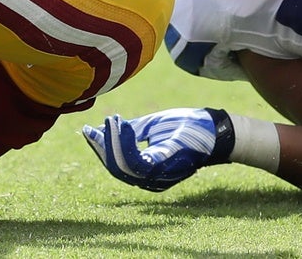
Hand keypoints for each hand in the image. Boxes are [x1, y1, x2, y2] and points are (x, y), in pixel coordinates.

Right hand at [81, 108, 229, 191]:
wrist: (214, 126)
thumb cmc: (186, 126)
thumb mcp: (152, 126)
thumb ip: (130, 131)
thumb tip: (103, 128)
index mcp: (147, 170)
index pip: (116, 165)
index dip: (100, 148)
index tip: (87, 130)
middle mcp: (152, 179)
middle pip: (116, 169)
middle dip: (103, 147)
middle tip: (96, 126)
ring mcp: (159, 176)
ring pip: (124, 168)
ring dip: (113, 144)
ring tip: (112, 121)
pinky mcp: (167, 166)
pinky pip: (138, 161)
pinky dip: (126, 144)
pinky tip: (124, 125)